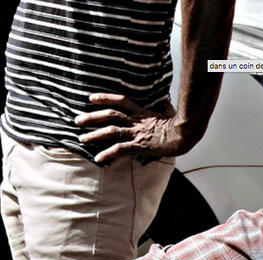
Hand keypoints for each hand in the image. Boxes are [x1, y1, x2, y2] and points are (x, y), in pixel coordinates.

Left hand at [75, 93, 198, 163]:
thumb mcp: (170, 113)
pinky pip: (120, 149)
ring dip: (94, 134)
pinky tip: (98, 158)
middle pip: (110, 115)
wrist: (185, 134)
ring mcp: (137, 133)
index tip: (91, 98)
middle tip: (77, 120)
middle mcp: (136, 121)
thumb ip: (164, 108)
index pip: (121, 101)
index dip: (105, 98)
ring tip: (81, 138)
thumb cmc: (181, 125)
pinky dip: (108, 153)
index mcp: (142, 113)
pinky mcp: (140, 145)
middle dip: (92, 117)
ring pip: (111, 130)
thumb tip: (167, 103)